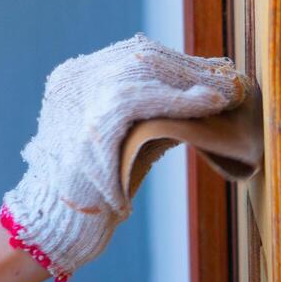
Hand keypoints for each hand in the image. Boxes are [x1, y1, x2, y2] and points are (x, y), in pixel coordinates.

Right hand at [0, 33, 248, 281]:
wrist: (55, 226)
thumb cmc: (89, 191)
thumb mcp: (114, 139)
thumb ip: (143, 115)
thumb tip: (196, 97)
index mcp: (74, 79)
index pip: (131, 55)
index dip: (175, 61)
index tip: (210, 69)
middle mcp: (75, 81)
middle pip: (139, 58)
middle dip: (187, 68)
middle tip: (226, 78)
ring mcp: (80, 99)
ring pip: (142, 72)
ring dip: (189, 81)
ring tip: (225, 92)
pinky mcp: (91, 123)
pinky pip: (141, 99)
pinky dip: (178, 101)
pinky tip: (208, 105)